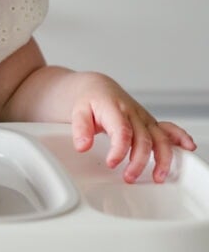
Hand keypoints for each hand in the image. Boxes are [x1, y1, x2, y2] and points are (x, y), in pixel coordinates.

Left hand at [69, 72, 196, 182]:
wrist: (98, 89)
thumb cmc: (90, 100)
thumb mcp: (77, 111)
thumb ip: (80, 129)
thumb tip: (82, 146)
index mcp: (114, 109)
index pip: (122, 131)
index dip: (119, 150)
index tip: (111, 163)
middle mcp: (133, 114)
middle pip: (143, 139)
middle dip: (139, 162)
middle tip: (129, 176)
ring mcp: (144, 118)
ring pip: (160, 138)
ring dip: (162, 159)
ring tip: (158, 176)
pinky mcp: (150, 123)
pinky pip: (168, 129)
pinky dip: (180, 138)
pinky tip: (187, 148)